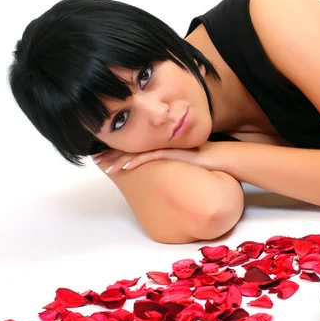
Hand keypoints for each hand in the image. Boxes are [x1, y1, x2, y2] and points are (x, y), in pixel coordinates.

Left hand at [91, 143, 217, 174]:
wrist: (223, 157)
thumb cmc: (208, 162)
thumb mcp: (185, 163)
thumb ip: (173, 164)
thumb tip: (163, 175)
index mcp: (162, 146)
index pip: (136, 147)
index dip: (119, 150)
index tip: (104, 155)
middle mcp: (161, 144)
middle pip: (132, 148)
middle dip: (112, 154)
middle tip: (96, 160)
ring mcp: (167, 148)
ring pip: (137, 152)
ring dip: (118, 159)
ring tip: (103, 165)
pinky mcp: (173, 153)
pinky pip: (151, 158)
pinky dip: (136, 162)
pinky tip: (125, 167)